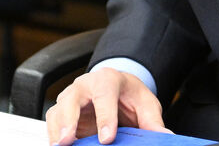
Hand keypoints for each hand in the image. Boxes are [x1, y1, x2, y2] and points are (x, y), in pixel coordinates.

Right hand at [45, 67, 168, 144]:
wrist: (117, 88)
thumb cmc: (130, 95)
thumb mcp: (145, 104)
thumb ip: (152, 121)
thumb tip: (165, 135)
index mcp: (108, 79)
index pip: (104, 96)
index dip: (105, 118)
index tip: (108, 139)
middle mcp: (85, 85)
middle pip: (73, 99)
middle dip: (69, 120)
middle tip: (69, 140)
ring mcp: (71, 96)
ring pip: (58, 110)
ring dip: (57, 129)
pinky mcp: (62, 110)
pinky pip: (52, 121)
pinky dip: (53, 134)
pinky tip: (57, 145)